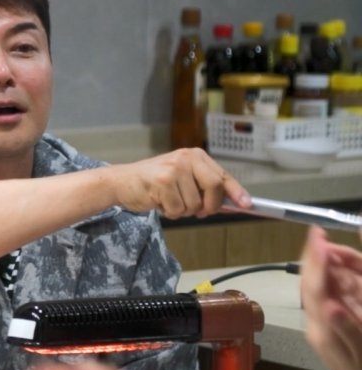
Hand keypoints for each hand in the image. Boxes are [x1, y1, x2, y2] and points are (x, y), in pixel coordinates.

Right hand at [107, 148, 249, 218]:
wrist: (121, 182)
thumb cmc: (153, 183)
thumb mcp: (182, 179)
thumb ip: (203, 187)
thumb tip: (230, 203)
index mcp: (195, 156)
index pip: (222, 175)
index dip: (236, 192)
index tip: (247, 204)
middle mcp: (187, 158)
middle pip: (214, 187)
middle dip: (210, 206)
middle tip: (200, 212)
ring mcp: (174, 169)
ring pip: (195, 204)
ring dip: (184, 211)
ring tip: (169, 201)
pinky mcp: (162, 182)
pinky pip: (178, 209)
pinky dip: (170, 213)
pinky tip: (159, 202)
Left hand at [299, 226, 361, 369]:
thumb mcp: (361, 354)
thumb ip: (348, 331)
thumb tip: (332, 305)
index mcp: (323, 328)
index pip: (316, 288)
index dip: (316, 262)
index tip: (318, 239)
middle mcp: (316, 322)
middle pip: (310, 283)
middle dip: (312, 256)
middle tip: (317, 233)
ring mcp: (318, 323)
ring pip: (314, 287)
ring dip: (318, 264)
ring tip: (323, 243)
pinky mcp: (325, 325)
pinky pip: (322, 295)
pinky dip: (326, 278)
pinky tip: (333, 267)